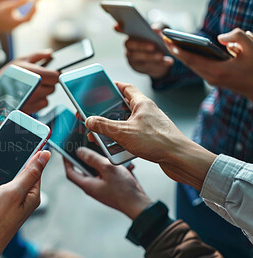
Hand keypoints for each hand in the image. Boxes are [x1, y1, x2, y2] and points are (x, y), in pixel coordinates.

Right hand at [0, 0, 36, 32]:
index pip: (29, 17)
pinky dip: (23, 17)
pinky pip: (19, 23)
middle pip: (28, 20)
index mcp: (16, 23)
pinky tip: (24, 12)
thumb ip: (18, 3)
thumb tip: (28, 0)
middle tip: (36, 5)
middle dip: (33, 12)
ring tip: (32, 7)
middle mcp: (16, 28)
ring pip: (24, 22)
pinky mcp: (10, 28)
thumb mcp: (8, 6)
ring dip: (28, 15)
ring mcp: (13, 29)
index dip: (34, 10)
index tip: (37, 3)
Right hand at [0, 51, 58, 112]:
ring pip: (48, 96)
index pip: (56, 77)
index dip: (55, 75)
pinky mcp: (30, 108)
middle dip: (48, 83)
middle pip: (53, 87)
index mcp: (35, 74)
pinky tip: (31, 95)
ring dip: (44, 92)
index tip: (51, 74)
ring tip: (33, 88)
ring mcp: (33, 100)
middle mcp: (36, 88)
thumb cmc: (7, 74)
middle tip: (39, 80)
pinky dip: (40, 100)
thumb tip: (50, 53)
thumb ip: (38, 56)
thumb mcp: (21, 60)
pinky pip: (43, 104)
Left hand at [64, 147, 150, 219]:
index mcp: (87, 184)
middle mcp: (93, 187)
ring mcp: (102, 187)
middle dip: (88, 158)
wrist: (139, 204)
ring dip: (104, 162)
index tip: (66, 151)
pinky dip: (115, 168)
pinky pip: (109, 174)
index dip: (67, 161)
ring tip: (112, 156)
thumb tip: (79, 152)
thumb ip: (92, 159)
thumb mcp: (107, 169)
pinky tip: (125, 166)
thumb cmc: (123, 190)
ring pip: (98, 171)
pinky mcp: (111, 187)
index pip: (71, 172)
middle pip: (85, 170)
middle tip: (89, 146)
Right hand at [85, 82, 216, 190]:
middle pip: (122, 108)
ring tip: (102, 138)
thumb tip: (89, 120)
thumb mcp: (123, 132)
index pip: (125, 88)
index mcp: (141, 103)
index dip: (112, 86)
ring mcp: (149, 126)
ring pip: (126, 125)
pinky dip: (122, 142)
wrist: (180, 159)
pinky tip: (116, 150)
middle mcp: (146, 112)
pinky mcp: (151, 139)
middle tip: (95, 119)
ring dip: (113, 131)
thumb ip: (103, 125)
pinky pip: (132, 137)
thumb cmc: (159, 141)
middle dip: (107, 115)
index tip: (102, 88)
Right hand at [115, 22, 172, 78]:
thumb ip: (158, 28)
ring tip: (161, 55)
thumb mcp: (161, 31)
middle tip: (153, 46)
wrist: (162, 58)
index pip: (122, 29)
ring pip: (138, 58)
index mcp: (132, 34)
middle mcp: (129, 46)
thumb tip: (155, 30)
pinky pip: (147, 67)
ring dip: (150, 57)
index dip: (119, 28)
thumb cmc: (158, 40)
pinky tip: (168, 61)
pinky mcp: (138, 68)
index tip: (117, 26)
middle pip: (130, 45)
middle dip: (141, 45)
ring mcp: (132, 58)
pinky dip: (158, 64)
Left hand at [164, 28, 252, 99]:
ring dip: (180, 54)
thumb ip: (237, 37)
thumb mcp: (252, 47)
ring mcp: (211, 79)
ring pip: (191, 65)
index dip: (180, 51)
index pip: (194, 60)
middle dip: (175, 50)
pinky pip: (197, 67)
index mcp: (218, 71)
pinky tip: (183, 48)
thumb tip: (220, 38)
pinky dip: (189, 58)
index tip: (169, 43)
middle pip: (188, 62)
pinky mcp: (213, 79)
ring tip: (170, 41)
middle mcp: (211, 77)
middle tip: (164, 38)